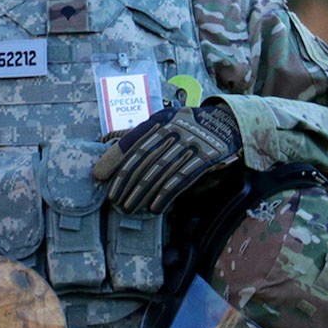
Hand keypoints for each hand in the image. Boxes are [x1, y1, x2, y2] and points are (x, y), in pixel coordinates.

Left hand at [92, 105, 241, 214]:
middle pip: (144, 159)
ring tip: (129, 208)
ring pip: (160, 170)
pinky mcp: (206, 157)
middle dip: (126, 181)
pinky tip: (154, 207)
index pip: (132, 141)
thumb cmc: (189, 125)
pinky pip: (182, 177)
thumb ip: (142, 135)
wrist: (229, 122)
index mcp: (161, 119)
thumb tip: (109, 146)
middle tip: (114, 200)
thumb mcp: (166, 121)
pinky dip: (166, 193)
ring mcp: (191, 143)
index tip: (99, 175)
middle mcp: (174, 129)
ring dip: (142, 192)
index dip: (114, 159)